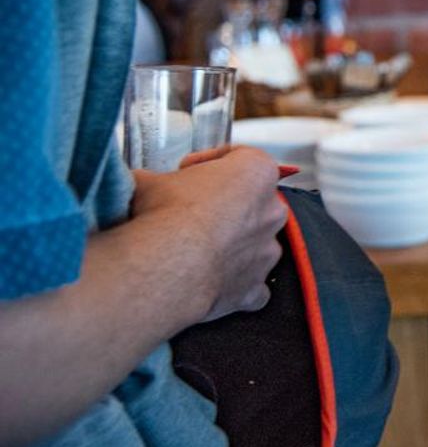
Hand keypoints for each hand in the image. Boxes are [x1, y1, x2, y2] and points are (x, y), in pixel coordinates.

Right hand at [130, 146, 286, 321]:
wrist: (167, 265)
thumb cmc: (166, 215)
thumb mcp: (151, 181)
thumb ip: (154, 179)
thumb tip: (138, 183)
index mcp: (256, 172)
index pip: (240, 158)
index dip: (209, 164)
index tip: (187, 172)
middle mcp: (271, 210)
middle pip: (251, 202)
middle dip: (223, 207)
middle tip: (189, 213)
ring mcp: (266, 251)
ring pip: (253, 244)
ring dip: (229, 245)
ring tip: (192, 249)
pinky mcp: (254, 288)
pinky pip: (250, 284)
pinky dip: (233, 283)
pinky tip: (208, 281)